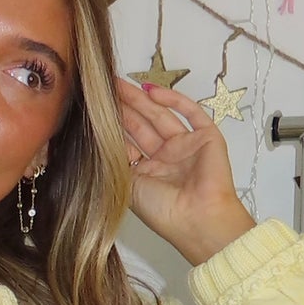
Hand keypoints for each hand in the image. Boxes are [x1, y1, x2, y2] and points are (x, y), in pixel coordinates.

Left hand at [115, 74, 252, 269]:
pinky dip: (174, 100)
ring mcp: (187, 146)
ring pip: (161, 115)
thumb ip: (117, 161)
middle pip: (142, 125)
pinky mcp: (207, 137)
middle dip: (124, 107)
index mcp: (149, 172)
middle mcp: (167, 158)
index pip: (129, 142)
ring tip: (120, 84)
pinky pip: (192, 113)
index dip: (114, 125)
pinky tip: (152, 90)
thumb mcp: (129, 186)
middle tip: (105, 87)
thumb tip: (99, 139)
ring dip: (141, 99)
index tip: (96, 108)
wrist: (197, 220)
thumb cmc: (164, 211)